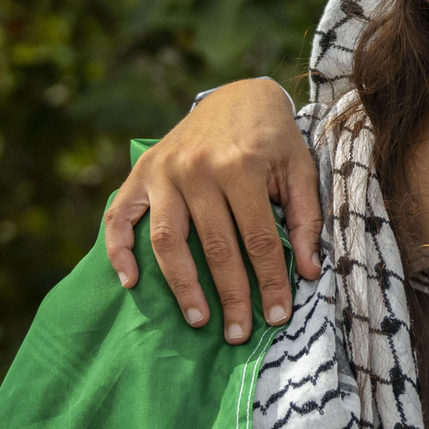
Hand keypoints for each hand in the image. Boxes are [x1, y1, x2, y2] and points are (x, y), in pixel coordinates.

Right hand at [103, 77, 322, 342]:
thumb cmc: (274, 138)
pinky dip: (119, 251)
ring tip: (198, 319)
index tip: (278, 316)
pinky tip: (130, 283)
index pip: (259, 239)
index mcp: (242, 166)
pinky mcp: (141, 173)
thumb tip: (309, 272)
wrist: (239, 95)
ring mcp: (163, 171)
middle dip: (230, 296)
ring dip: (181, 285)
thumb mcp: (300, 168)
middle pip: (215, 247)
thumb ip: (306, 218)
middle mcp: (198, 169)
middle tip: (239, 334)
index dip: (270, 281)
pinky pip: (120, 217)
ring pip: (167, 240)